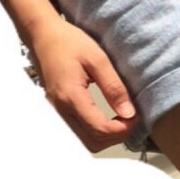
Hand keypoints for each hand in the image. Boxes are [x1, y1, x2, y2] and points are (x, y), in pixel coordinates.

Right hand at [29, 19, 139, 153]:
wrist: (43, 36)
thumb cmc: (69, 42)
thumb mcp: (97, 58)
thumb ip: (114, 86)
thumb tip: (129, 113)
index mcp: (70, 96)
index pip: (100, 129)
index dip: (123, 129)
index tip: (136, 117)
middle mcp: (60, 109)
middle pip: (92, 142)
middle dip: (116, 136)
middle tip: (131, 119)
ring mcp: (56, 112)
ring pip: (84, 142)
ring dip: (106, 137)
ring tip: (121, 119)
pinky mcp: (57, 111)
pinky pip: (77, 133)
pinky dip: (95, 132)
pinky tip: (107, 119)